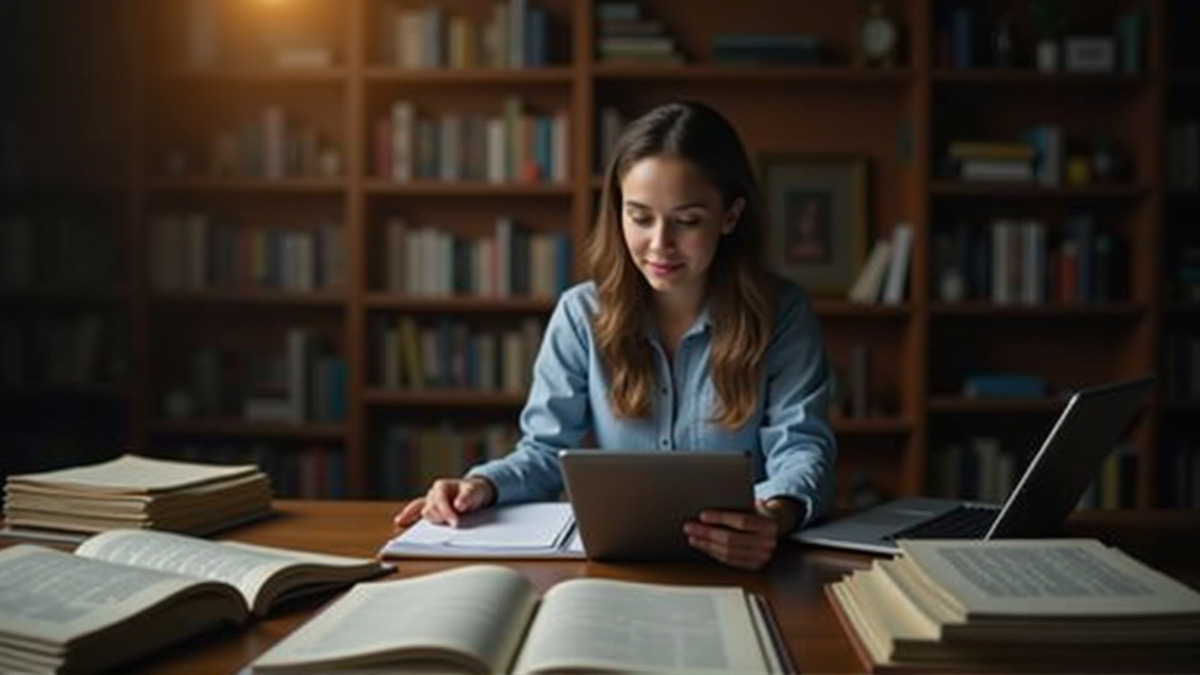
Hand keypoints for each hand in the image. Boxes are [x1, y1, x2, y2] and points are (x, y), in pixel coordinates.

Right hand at [392, 477, 496, 528]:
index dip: (446, 512)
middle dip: (440, 518)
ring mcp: (429, 502)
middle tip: (453, 526)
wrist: (474, 493)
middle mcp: (432, 494)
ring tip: (429, 533)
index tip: (455, 523)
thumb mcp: (475, 491)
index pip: (440, 501)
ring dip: (431, 521)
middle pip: (429, 509)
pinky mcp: (429, 510)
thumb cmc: (474, 491)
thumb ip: (467, 497)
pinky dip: (408, 516)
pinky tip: (400, 522)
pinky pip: (415, 512)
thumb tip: (458, 505)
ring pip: (424, 512)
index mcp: (441, 486)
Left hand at [683, 498, 802, 569]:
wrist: (777, 527)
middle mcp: (768, 542)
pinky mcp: (754, 566)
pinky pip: (729, 561)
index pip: (742, 521)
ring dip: (706, 545)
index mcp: (769, 524)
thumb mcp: (754, 504)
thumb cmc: (759, 512)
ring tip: (692, 537)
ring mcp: (762, 557)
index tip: (702, 515)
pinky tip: (703, 545)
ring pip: (728, 552)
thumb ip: (738, 503)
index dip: (721, 518)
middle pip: (731, 539)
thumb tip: (712, 498)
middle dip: (707, 533)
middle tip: (689, 527)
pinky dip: (713, 553)